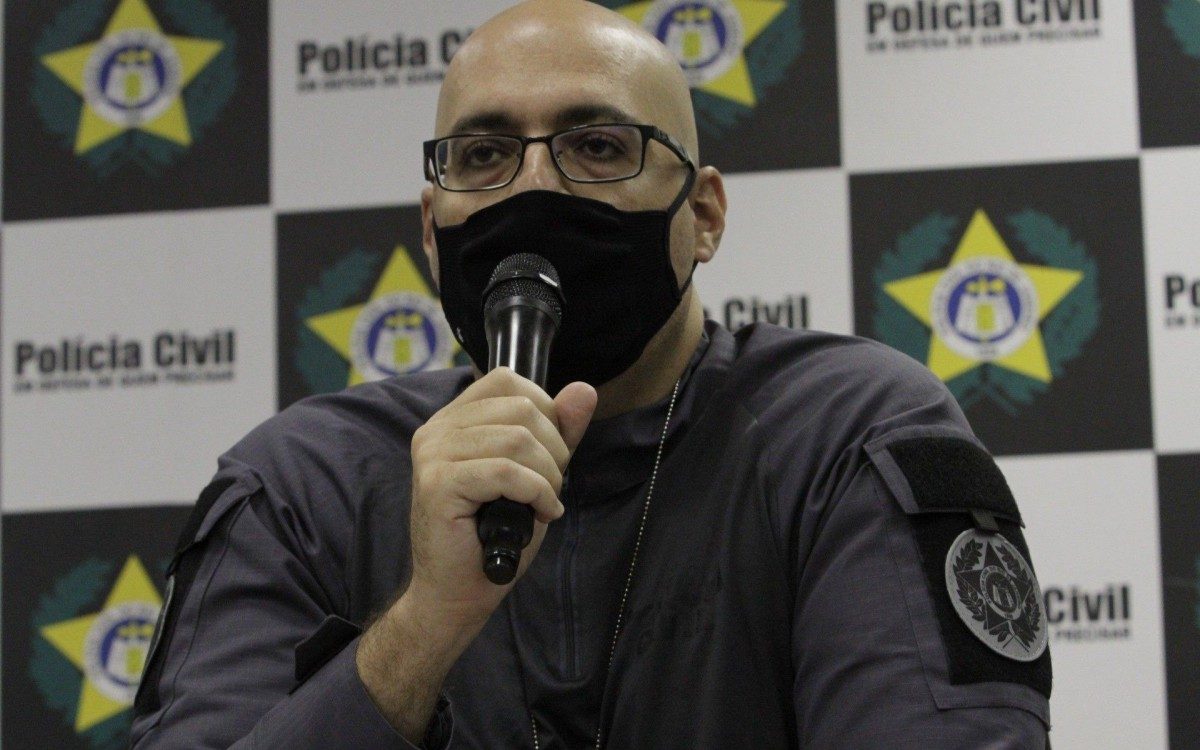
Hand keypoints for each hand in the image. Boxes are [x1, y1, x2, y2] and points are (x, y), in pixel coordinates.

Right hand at [406, 367, 596, 627]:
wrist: (459, 592)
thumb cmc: (496, 535)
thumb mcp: (537, 472)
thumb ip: (559, 431)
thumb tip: (584, 389)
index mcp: (453, 419)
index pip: (507, 379)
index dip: (545, 410)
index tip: (550, 454)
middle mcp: (436, 429)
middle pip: (521, 407)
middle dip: (554, 450)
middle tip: (550, 487)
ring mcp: (432, 454)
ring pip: (518, 439)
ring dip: (548, 476)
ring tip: (543, 503)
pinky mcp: (438, 484)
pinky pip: (507, 472)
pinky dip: (537, 492)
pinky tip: (540, 513)